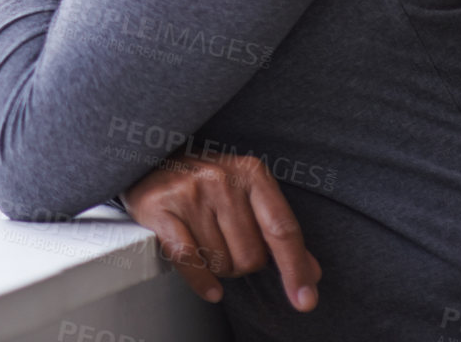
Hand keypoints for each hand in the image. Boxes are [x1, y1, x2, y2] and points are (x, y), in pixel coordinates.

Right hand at [120, 152, 321, 311]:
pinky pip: (189, 260)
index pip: (282, 229)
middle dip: (242, 263)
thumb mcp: (247, 196)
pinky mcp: (159, 208)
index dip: (295, 269)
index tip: (305, 300)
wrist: (148, 160)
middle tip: (226, 245)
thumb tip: (311, 273)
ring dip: (217, 266)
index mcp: (250, 172)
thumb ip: (278, 233)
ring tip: (204, 242)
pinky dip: (202, 281)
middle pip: (251, 255)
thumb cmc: (205, 183)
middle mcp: (221, 178)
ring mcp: (188, 191)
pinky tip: (211, 289)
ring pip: (221, 262)